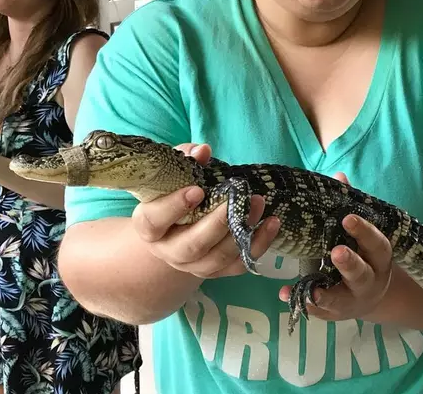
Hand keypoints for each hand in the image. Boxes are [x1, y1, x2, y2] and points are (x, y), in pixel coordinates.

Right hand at [131, 142, 281, 278]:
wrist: (177, 231)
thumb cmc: (175, 196)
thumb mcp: (175, 177)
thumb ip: (185, 160)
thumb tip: (202, 151)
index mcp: (150, 227)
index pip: (154, 221)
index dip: (174, 207)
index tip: (197, 190)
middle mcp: (169, 251)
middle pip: (192, 245)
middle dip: (218, 223)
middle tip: (237, 199)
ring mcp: (193, 265)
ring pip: (218, 257)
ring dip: (242, 233)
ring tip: (258, 204)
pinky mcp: (216, 271)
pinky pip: (238, 265)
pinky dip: (258, 246)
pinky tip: (271, 224)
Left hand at [278, 172, 393, 322]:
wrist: (370, 295)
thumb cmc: (363, 255)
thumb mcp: (361, 235)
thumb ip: (349, 206)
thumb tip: (338, 175)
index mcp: (379, 257)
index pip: (376, 243)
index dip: (364, 231)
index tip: (347, 218)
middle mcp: (370, 280)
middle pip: (362, 274)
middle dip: (350, 264)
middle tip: (336, 252)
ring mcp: (352, 300)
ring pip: (341, 299)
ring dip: (326, 295)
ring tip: (312, 290)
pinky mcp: (334, 314)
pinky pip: (319, 312)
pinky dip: (303, 304)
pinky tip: (285, 294)